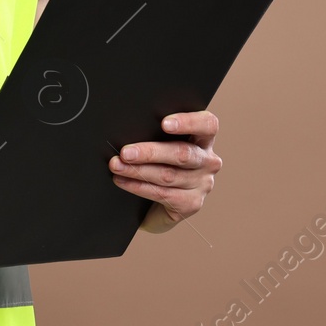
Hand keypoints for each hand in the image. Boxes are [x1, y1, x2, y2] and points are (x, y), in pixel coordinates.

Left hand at [109, 111, 221, 231]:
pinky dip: (138, 187)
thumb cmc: (160, 160)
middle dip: (150, 152)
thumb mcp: (163, 142)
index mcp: (204, 139)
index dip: (188, 122)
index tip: (164, 123)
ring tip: (116, 166)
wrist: (162, 199)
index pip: (207, 125)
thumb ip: (156, 133)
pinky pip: (162, 194)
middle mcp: (208, 161)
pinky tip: (122, 181)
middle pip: (182, 154)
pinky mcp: (192, 203)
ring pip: (168, 175)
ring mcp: (203, 184)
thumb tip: (127, 127)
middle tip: (126, 152)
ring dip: (138, 171)